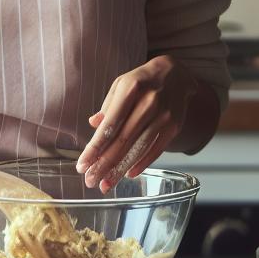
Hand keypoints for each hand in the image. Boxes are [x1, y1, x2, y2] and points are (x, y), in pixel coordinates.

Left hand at [76, 55, 194, 191]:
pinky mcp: (174, 126)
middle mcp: (149, 102)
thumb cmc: (141, 81)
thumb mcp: (121, 84)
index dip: (95, 147)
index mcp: (131, 88)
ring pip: (139, 148)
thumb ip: (108, 106)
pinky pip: (156, 149)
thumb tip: (92, 125)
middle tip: (91, 180)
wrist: (176, 74)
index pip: (110, 124)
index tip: (82, 165)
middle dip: (105, 164)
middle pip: (123, 140)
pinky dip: (142, 163)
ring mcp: (164, 115)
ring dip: (120, 169)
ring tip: (106, 183)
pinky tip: (128, 174)